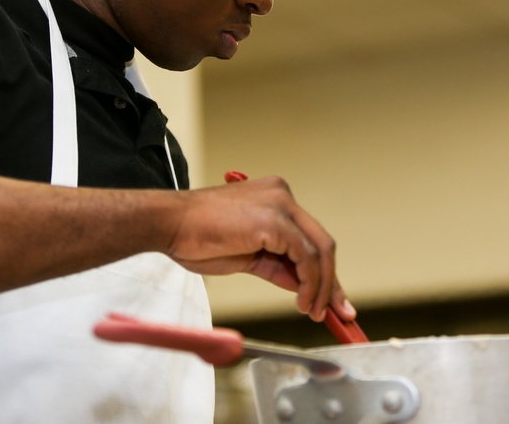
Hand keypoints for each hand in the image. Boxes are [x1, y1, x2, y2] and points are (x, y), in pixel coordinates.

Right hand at [165, 175, 351, 322]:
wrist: (169, 224)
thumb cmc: (197, 236)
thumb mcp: (246, 255)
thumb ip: (276, 266)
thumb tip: (300, 286)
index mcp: (275, 198)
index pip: (309, 239)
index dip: (323, 272)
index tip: (331, 299)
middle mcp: (282, 196)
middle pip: (321, 243)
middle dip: (332, 281)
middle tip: (339, 312)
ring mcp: (280, 206)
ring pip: (319, 250)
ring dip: (322, 287)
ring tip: (315, 312)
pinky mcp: (275, 222)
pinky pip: (305, 257)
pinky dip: (309, 283)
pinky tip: (302, 301)